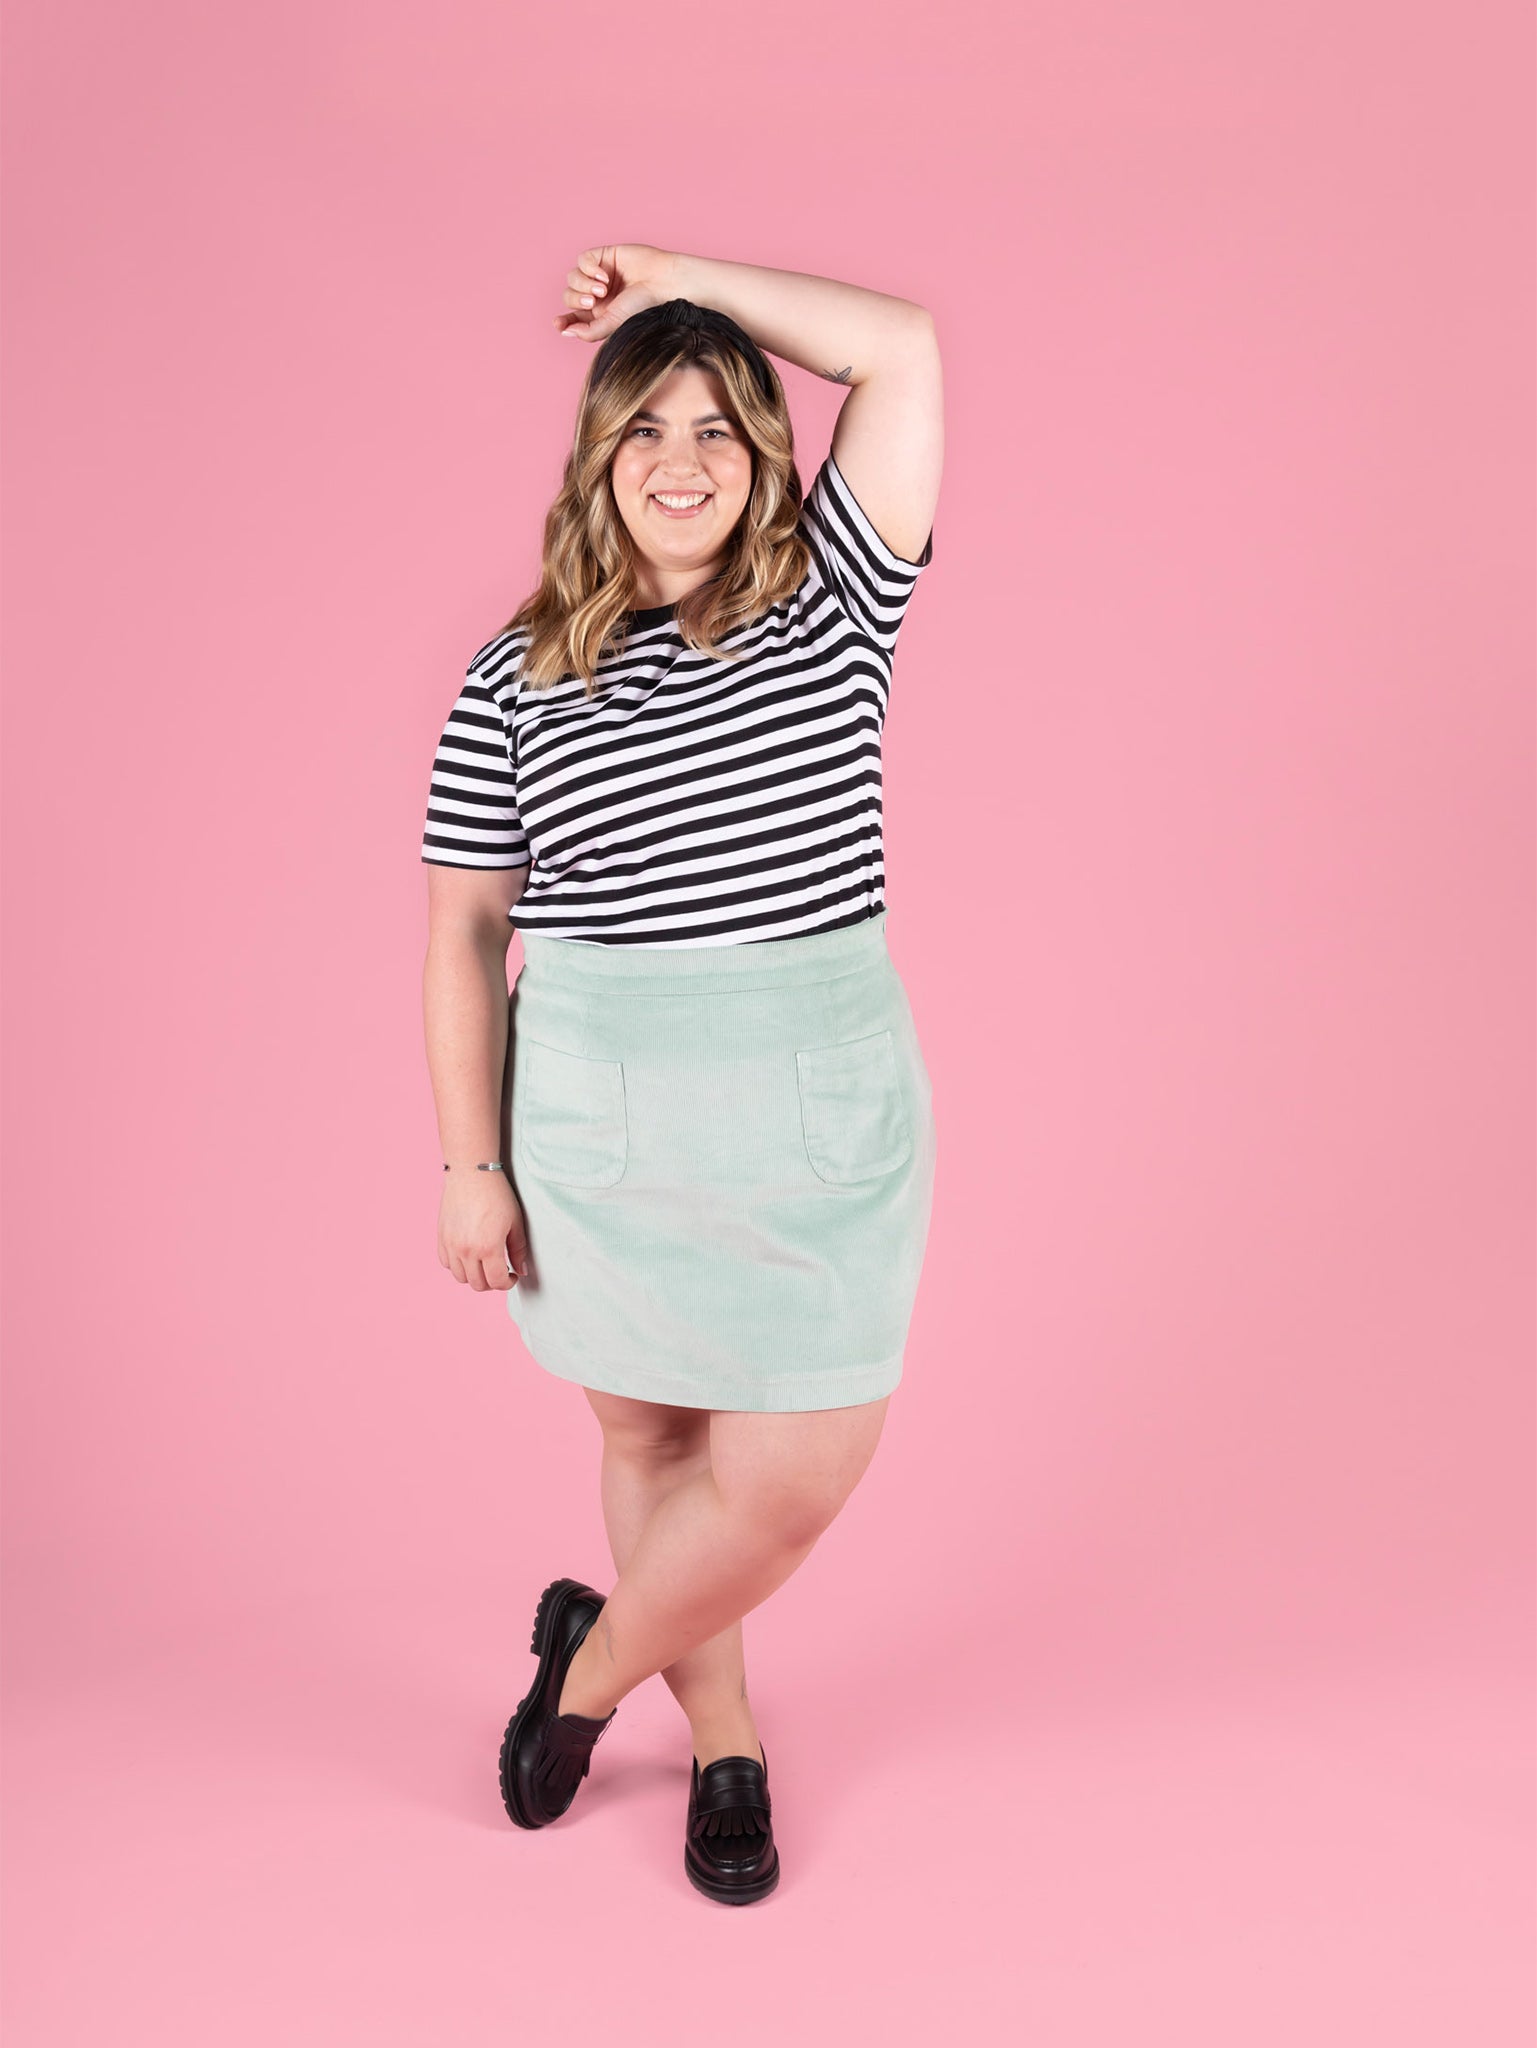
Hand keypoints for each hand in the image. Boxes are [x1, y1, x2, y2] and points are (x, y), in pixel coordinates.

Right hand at [438, 1170, 531, 1292]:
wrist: (471, 1173)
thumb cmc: (497, 1195)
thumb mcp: (515, 1222)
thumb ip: (518, 1250)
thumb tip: (521, 1271)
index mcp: (488, 1248)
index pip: (497, 1282)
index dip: (508, 1283)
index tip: (512, 1275)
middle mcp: (467, 1250)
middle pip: (478, 1284)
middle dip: (492, 1282)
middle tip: (500, 1271)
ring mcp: (451, 1245)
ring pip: (460, 1277)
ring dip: (474, 1276)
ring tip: (484, 1264)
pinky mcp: (441, 1237)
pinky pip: (446, 1263)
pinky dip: (457, 1265)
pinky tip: (468, 1255)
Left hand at [554, 244, 677, 344]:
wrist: (663, 282)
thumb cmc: (643, 306)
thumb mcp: (613, 324)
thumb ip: (589, 331)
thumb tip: (566, 332)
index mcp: (600, 315)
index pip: (573, 317)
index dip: (563, 320)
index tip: (558, 324)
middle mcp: (598, 295)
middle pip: (569, 296)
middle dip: (577, 300)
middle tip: (594, 302)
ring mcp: (599, 275)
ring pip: (573, 278)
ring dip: (583, 284)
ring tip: (603, 288)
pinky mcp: (604, 255)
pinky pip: (582, 260)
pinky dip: (589, 268)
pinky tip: (604, 275)